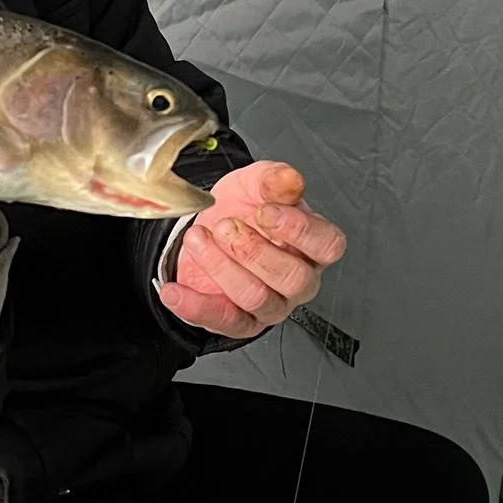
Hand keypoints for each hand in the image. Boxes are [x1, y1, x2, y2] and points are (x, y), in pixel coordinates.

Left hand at [158, 161, 346, 339]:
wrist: (208, 230)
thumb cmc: (241, 210)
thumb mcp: (254, 184)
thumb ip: (273, 180)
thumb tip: (289, 179)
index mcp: (312, 245)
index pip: (328, 245)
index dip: (298, 230)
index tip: (264, 211)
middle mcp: (299, 280)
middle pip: (293, 278)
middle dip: (253, 250)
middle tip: (225, 226)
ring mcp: (272, 305)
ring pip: (256, 298)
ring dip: (220, 267)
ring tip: (197, 239)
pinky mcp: (241, 323)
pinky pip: (224, 323)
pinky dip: (195, 306)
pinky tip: (175, 290)